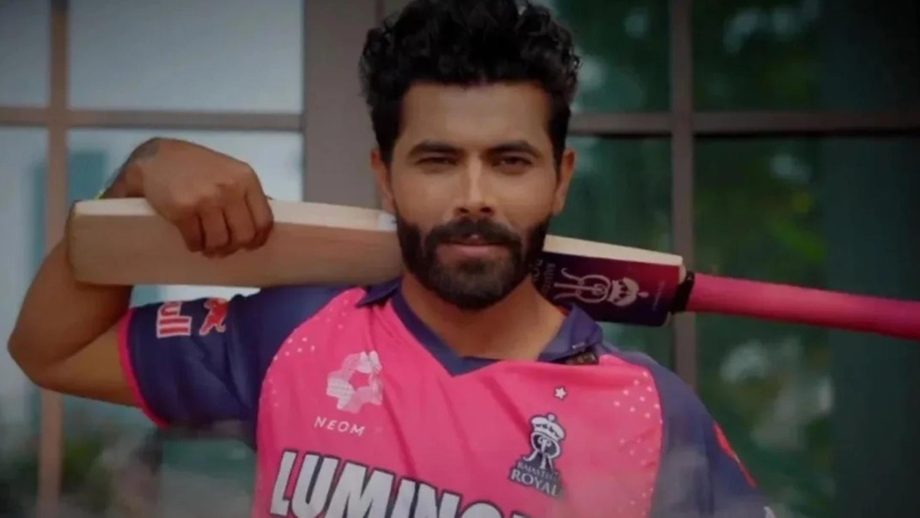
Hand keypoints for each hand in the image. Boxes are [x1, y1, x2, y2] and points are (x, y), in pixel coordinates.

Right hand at [106, 138, 273, 256]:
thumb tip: (264, 225)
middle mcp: (229, 188)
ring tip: (207, 244)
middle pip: (243, 236)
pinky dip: (195, 246)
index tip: (249, 245)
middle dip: (233, 247)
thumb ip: (247, 195)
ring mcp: (206, 199)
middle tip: (224, 247)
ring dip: (213, 249)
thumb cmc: (197, 167)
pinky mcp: (182, 210)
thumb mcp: (230, 172)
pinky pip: (196, 241)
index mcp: (246, 179)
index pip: (264, 221)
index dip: (257, 239)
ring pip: (219, 242)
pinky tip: (192, 239)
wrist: (158, 158)